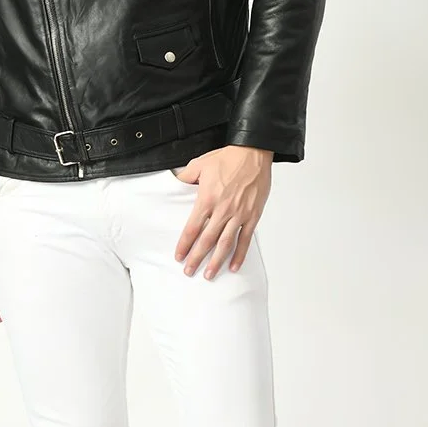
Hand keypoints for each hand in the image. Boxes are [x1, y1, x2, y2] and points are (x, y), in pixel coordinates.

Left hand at [171, 144, 272, 278]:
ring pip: (226, 243)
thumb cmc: (228, 158)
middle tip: (189, 271)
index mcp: (207, 199)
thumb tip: (174, 183)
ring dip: (216, 261)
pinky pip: (245, 239)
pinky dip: (240, 254)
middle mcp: (222, 210)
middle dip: (197, 258)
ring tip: (209, 274)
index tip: (179, 256)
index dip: (184, 244)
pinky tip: (233, 266)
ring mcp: (239, 214)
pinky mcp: (252, 215)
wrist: (253, 152)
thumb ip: (185, 177)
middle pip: (207, 240)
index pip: (192, 228)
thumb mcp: (200, 164)